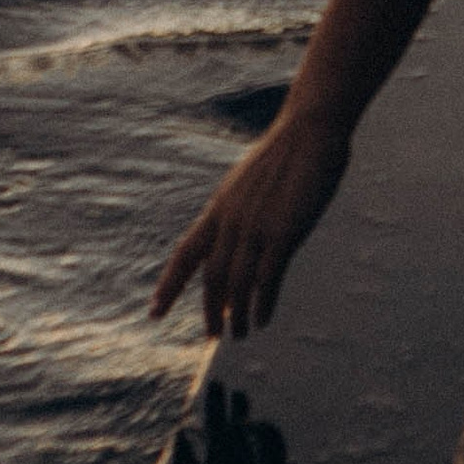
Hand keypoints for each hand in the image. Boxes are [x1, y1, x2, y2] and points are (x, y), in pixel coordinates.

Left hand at [151, 110, 352, 338]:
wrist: (309, 128)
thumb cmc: (285, 155)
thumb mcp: (248, 185)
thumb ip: (238, 213)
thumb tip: (233, 241)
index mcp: (220, 208)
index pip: (186, 253)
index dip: (169, 285)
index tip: (154, 312)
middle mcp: (231, 220)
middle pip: (212, 276)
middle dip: (210, 310)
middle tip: (213, 335)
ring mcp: (256, 226)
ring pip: (237, 284)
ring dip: (236, 314)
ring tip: (239, 334)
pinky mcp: (283, 231)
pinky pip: (267, 278)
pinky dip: (262, 304)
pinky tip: (262, 320)